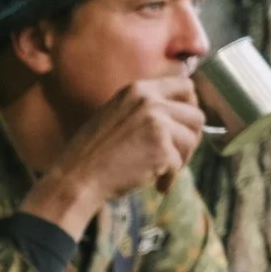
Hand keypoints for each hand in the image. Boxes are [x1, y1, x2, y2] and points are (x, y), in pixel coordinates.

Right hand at [21, 76, 206, 235]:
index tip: (183, 126)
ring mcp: (156, 122)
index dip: (190, 107)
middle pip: (196, 114)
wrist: (75, 180)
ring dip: (182, 159)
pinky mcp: (161, 147)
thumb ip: (144, 109)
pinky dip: (170, 178)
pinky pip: (180, 163)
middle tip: (177, 156)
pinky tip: (156, 185)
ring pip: (192, 138)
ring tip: (162, 172)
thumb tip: (180, 116)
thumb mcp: (115, 116)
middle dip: (190, 138)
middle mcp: (150, 100)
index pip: (186, 86)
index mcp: (138, 90)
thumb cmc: (91, 156)